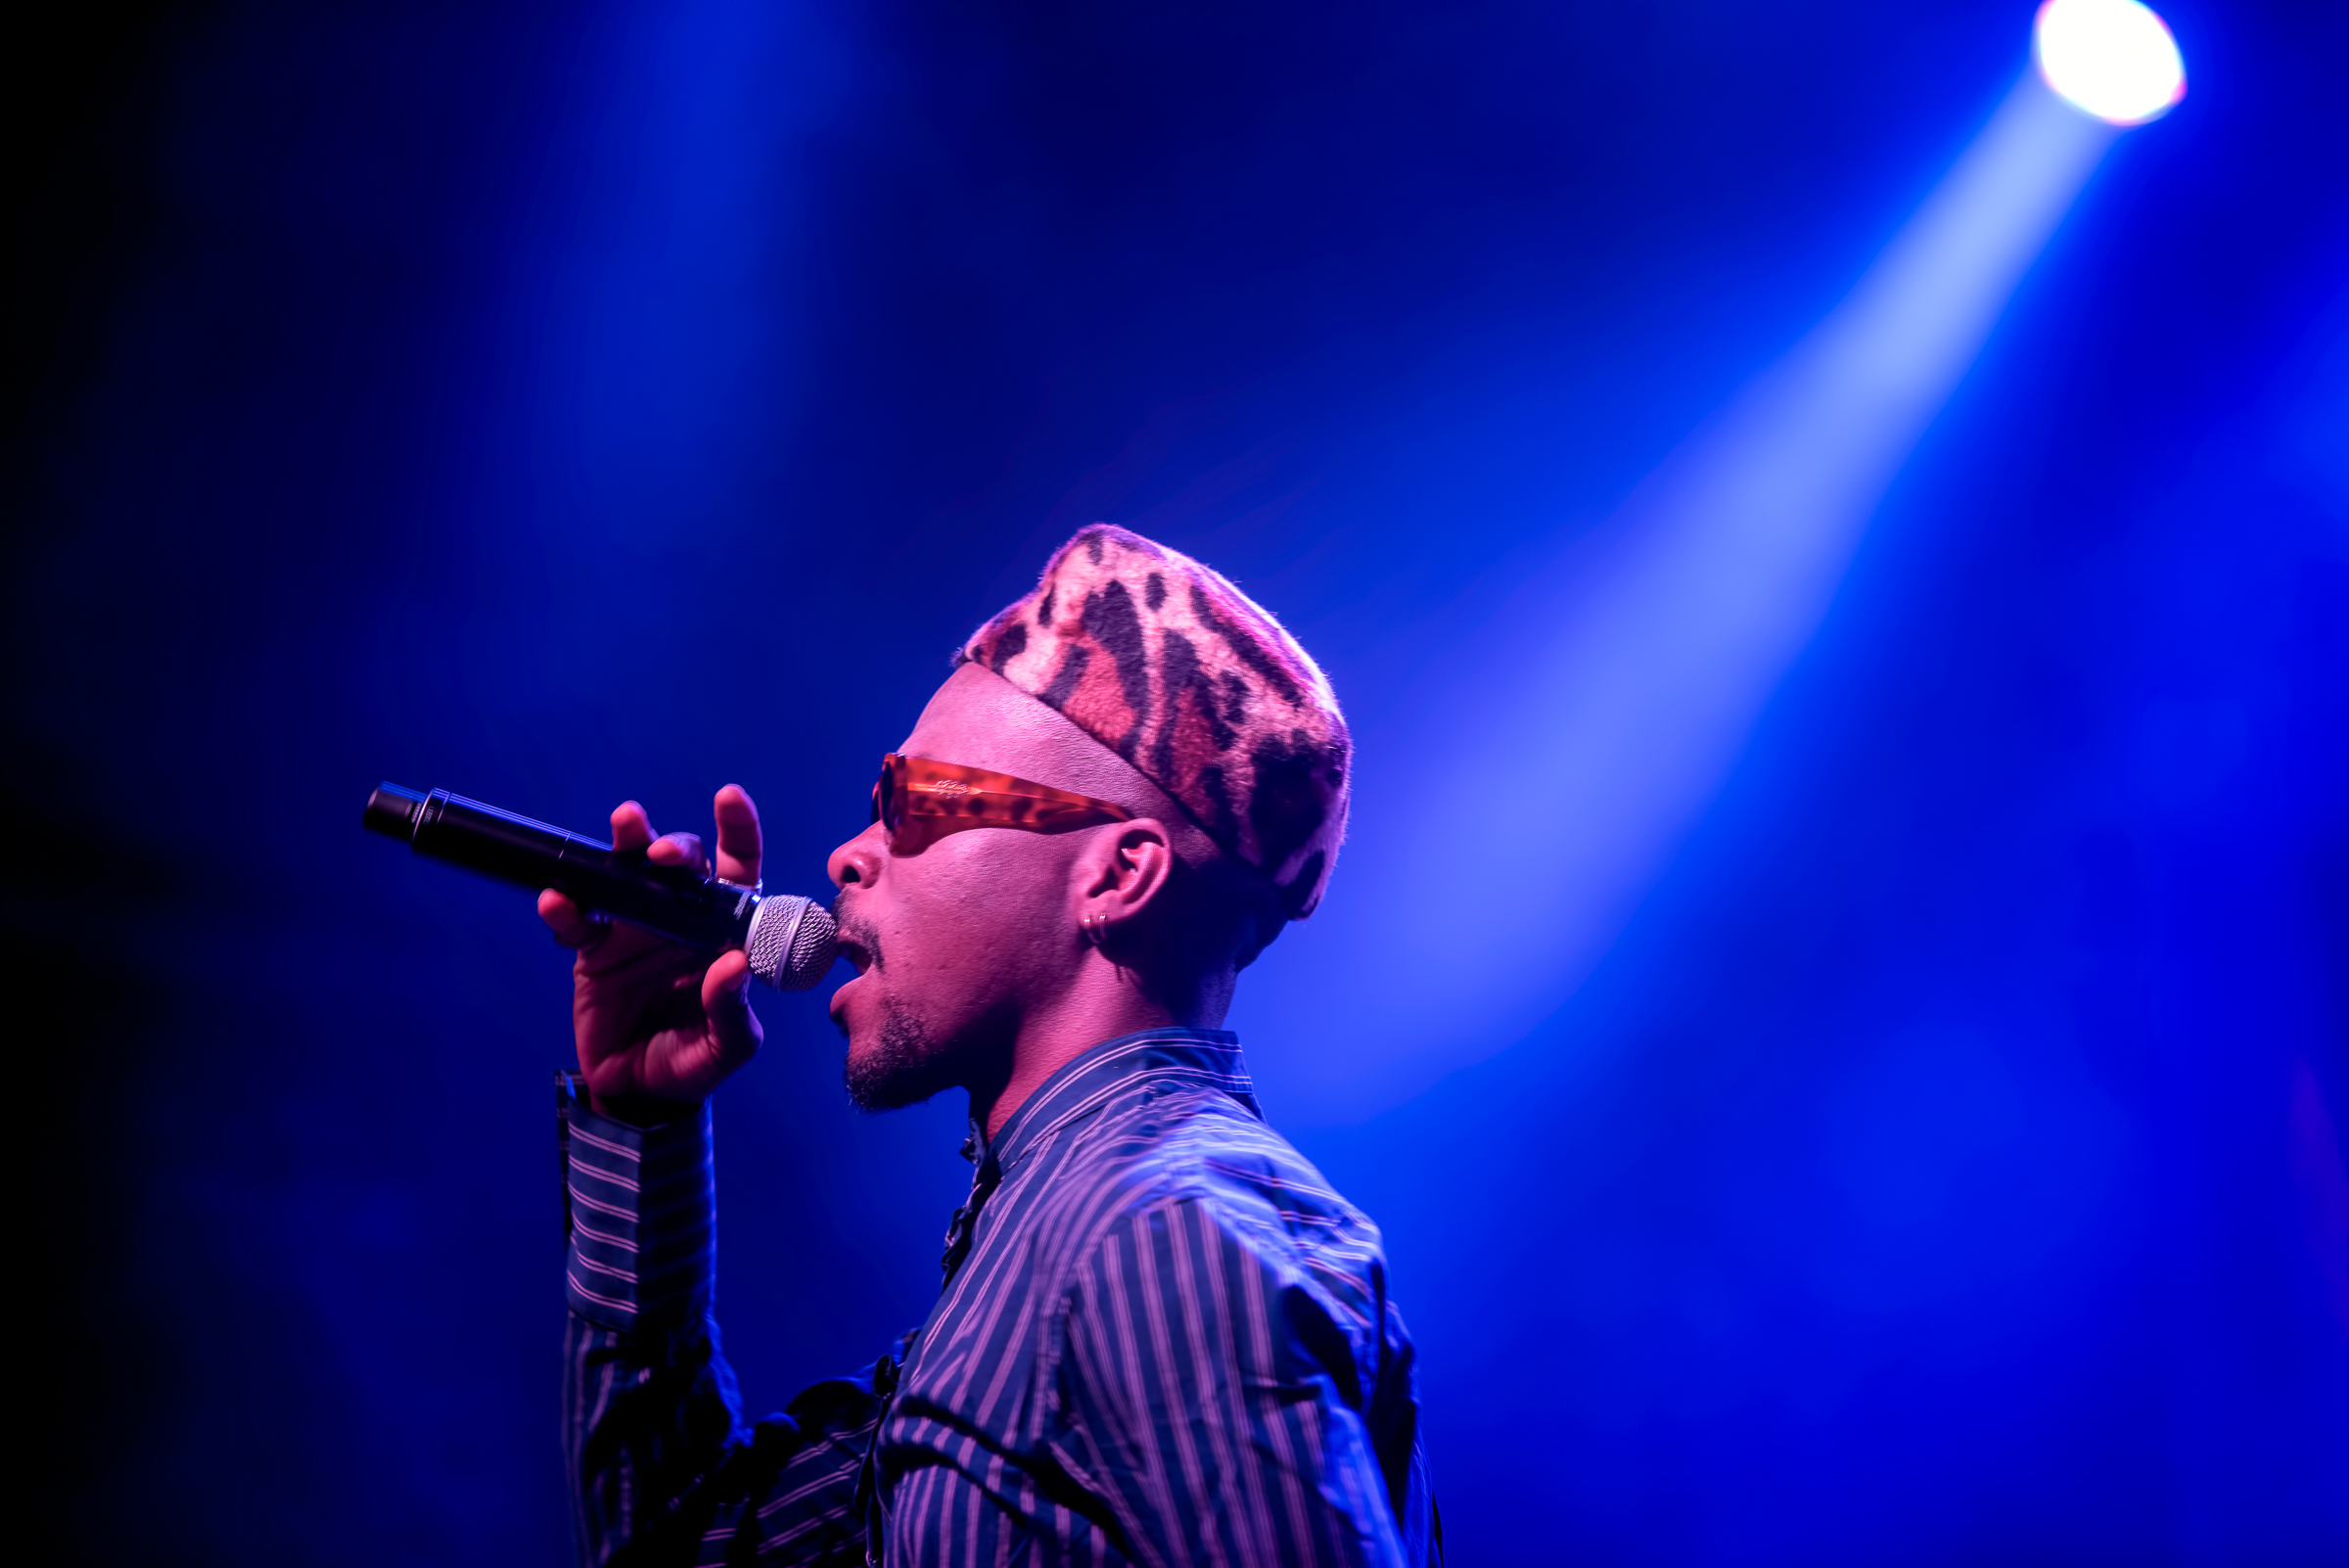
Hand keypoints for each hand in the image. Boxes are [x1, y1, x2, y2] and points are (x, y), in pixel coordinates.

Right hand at [538, 785, 764, 1122]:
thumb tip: (734, 965)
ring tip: (622, 826)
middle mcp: (683, 919)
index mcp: (725, 932)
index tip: (728, 798)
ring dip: (625, 846)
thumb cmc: (695, 1061)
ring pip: (629, 875)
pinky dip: (566, 907)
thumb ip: (732, 1009)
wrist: (638, 1093)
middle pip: (681, 865)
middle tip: (663, 853)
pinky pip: (579, 920)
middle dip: (675, 846)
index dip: (737, 830)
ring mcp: (636, 929)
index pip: (739, 870)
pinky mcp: (595, 950)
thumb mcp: (728, 1046)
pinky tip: (558, 901)